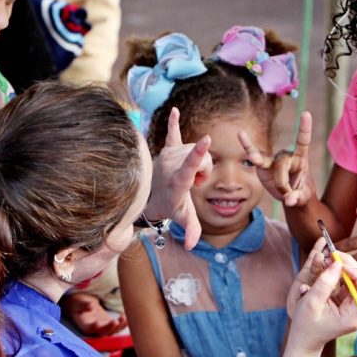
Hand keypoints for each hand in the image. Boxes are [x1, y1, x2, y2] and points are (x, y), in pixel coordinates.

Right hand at [62, 292, 126, 336]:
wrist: (81, 305)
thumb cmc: (78, 303)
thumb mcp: (78, 303)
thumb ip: (83, 305)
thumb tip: (90, 306)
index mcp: (85, 325)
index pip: (90, 329)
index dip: (95, 327)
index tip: (97, 323)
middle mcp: (94, 329)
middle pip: (103, 332)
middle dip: (110, 328)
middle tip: (116, 321)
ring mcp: (102, 327)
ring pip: (112, 331)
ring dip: (119, 327)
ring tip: (123, 317)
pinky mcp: (108, 323)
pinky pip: (116, 327)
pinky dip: (122, 324)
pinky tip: (125, 317)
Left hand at [146, 108, 212, 248]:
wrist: (150, 196)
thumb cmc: (170, 206)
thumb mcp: (183, 217)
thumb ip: (192, 230)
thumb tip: (192, 246)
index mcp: (178, 180)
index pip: (190, 166)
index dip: (199, 154)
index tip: (206, 140)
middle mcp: (172, 164)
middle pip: (202, 159)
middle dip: (205, 170)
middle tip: (194, 184)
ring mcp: (168, 155)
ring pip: (196, 150)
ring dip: (198, 163)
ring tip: (187, 174)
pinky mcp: (167, 148)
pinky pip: (173, 133)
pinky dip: (174, 122)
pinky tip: (175, 110)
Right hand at [238, 111, 312, 206]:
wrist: (289, 196)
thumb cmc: (300, 193)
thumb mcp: (303, 197)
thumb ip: (297, 198)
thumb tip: (289, 200)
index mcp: (301, 159)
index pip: (302, 141)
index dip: (304, 128)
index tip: (306, 114)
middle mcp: (287, 156)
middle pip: (282, 164)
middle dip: (283, 182)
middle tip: (287, 195)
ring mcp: (274, 159)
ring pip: (267, 162)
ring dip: (260, 168)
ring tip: (255, 160)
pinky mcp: (263, 165)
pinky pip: (254, 156)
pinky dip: (248, 147)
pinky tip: (241, 134)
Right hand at [287, 245, 356, 353]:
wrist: (305, 339)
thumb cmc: (306, 325)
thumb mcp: (311, 303)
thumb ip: (325, 283)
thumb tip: (337, 263)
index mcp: (354, 317)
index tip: (340, 263)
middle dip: (351, 265)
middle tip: (334, 254)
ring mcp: (355, 306)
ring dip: (345, 266)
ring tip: (329, 258)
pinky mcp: (348, 301)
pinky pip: (349, 281)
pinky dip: (341, 272)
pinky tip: (330, 266)